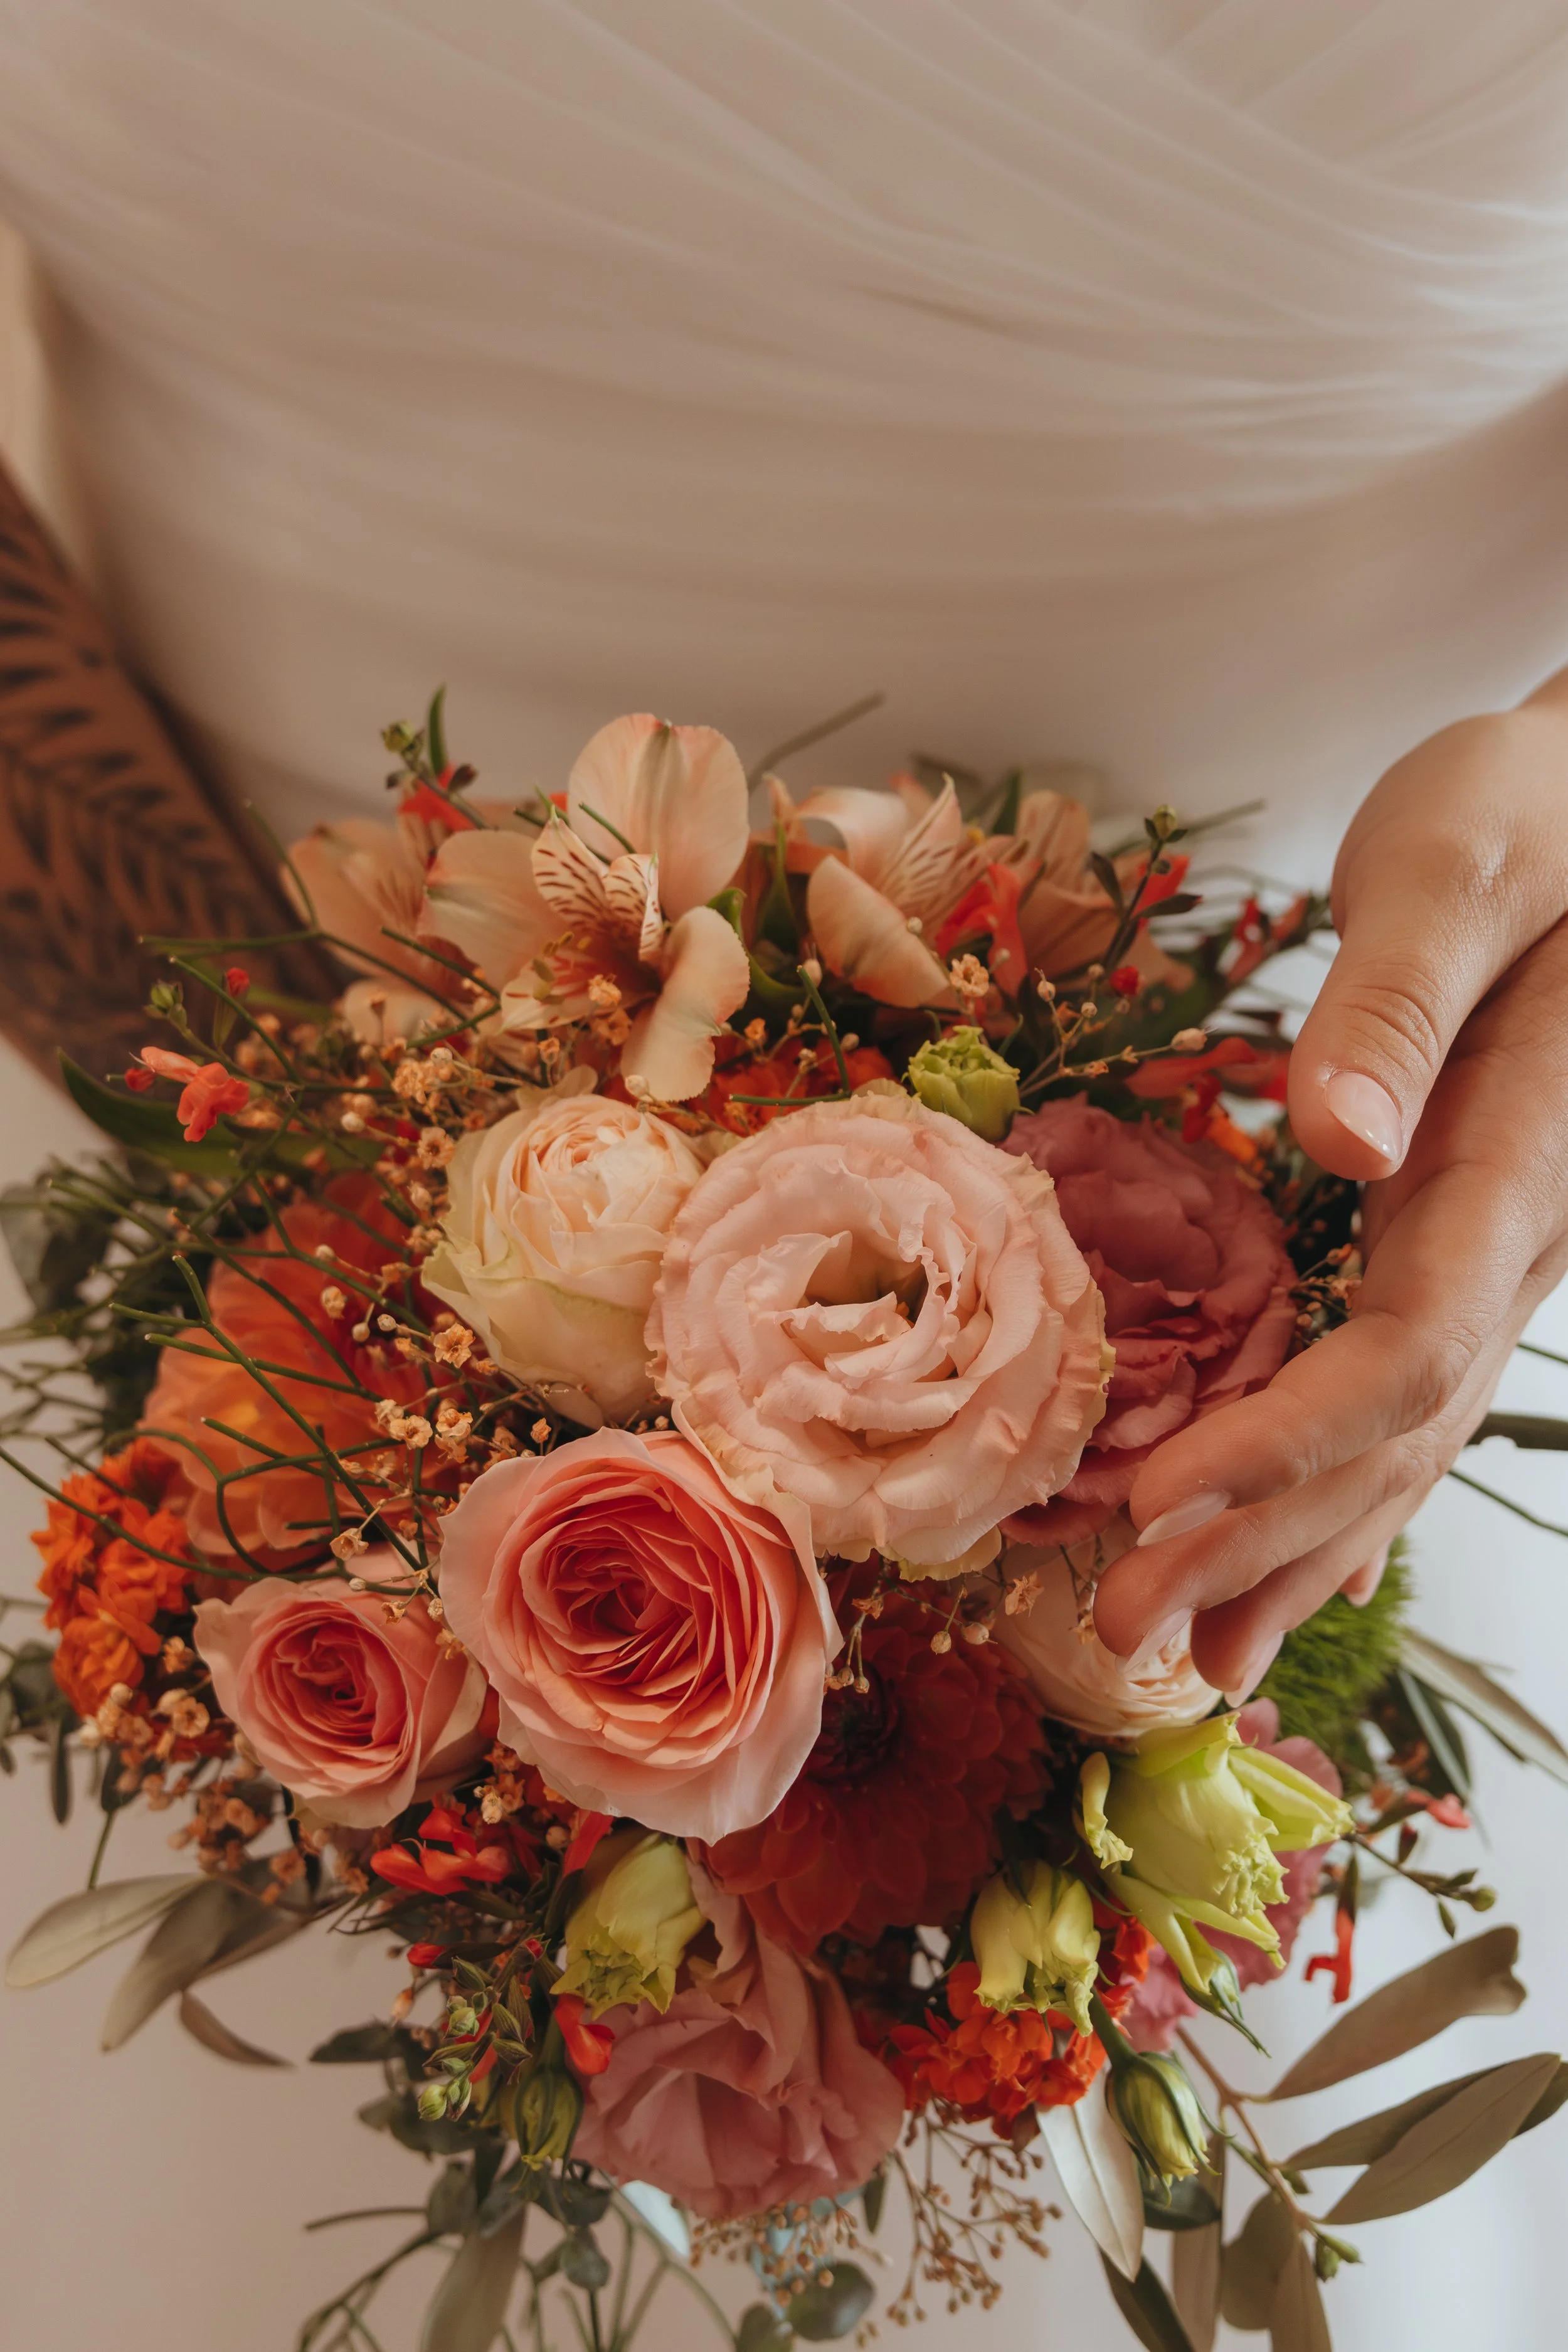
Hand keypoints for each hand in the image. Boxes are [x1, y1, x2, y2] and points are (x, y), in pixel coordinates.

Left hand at [1093, 685, 1567, 1695]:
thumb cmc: (1528, 814)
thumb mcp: (1458, 866)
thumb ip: (1401, 1002)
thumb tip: (1340, 1141)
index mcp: (1517, 1164)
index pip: (1406, 1349)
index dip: (1286, 1443)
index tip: (1161, 1504)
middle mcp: (1517, 1239)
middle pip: (1390, 1431)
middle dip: (1260, 1539)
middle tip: (1129, 1633)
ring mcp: (1495, 1254)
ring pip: (1400, 1440)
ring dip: (1292, 1550)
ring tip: (1190, 1657)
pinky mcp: (1456, 1239)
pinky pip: (1399, 1394)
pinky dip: (1332, 1488)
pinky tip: (1277, 1559)